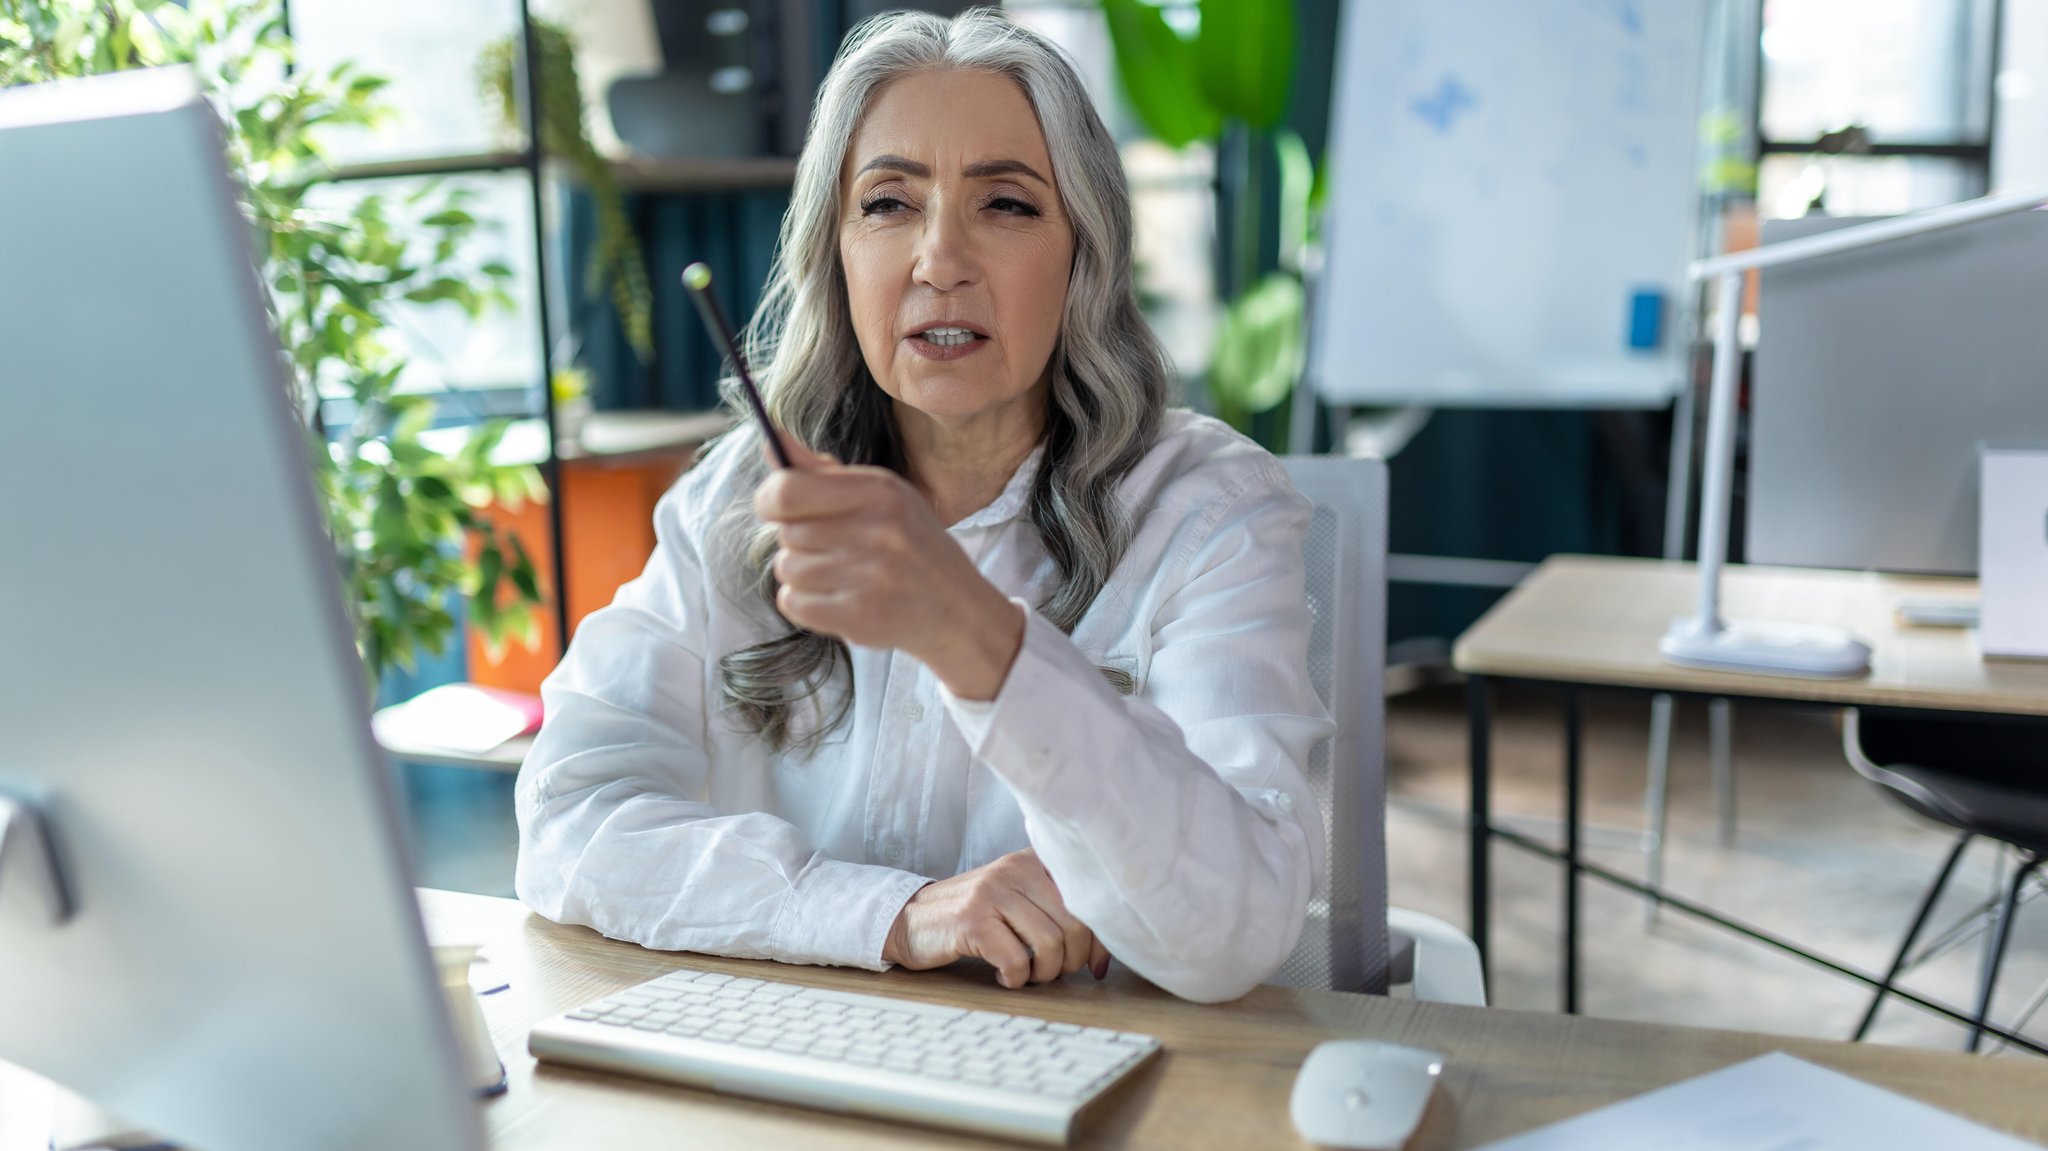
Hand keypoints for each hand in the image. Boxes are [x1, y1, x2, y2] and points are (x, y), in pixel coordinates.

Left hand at [752, 437, 1024, 699]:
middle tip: (833, 548)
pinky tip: (838, 599)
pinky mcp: (858, 616)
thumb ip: (822, 473)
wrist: (958, 608)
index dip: (769, 498)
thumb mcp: (881, 495)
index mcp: (879, 491)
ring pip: (786, 569)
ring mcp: (868, 577)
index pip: (787, 491)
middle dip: (798, 541)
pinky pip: (792, 603)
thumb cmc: (911, 544)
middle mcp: (876, 531)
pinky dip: (805, 603)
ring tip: (842, 575)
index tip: (775, 507)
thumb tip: (770, 440)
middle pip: (786, 532)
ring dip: (803, 574)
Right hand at [883, 850, 1111, 987]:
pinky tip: (1003, 976)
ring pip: (1050, 944)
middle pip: (1075, 925)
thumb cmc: (976, 918)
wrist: (912, 920)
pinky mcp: (972, 920)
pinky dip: (1016, 979)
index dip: (1100, 941)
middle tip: (1051, 973)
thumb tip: (1103, 958)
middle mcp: (1016, 869)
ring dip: (1044, 973)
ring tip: (1028, 975)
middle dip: (1071, 962)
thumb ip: (1059, 915)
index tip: (1097, 967)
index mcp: (1034, 861)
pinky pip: (1017, 961)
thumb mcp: (1019, 901)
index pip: (1089, 900)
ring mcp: (992, 893)